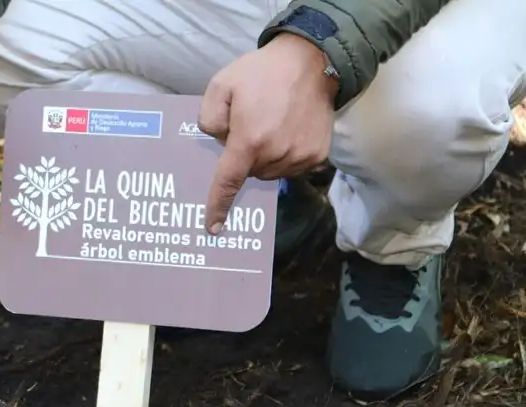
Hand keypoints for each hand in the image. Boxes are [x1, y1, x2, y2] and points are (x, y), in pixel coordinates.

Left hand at [199, 34, 337, 233]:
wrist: (312, 61)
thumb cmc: (262, 72)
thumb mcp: (221, 86)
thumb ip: (208, 119)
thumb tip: (218, 142)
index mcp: (250, 140)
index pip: (229, 182)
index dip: (218, 206)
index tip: (213, 227)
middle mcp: (276, 154)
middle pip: (250, 173)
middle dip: (243, 157)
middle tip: (247, 128)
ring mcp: (300, 157)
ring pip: (270, 173)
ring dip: (263, 158)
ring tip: (268, 126)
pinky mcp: (317, 155)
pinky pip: (291, 167)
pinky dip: (283, 156)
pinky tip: (285, 131)